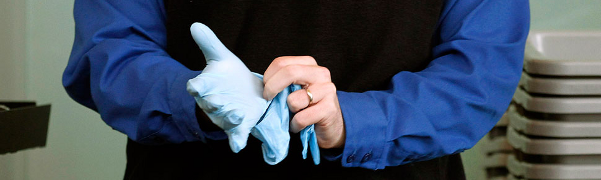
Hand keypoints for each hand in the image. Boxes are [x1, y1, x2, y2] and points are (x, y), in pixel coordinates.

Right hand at [186, 23, 267, 151]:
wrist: (245, 92)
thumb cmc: (229, 75)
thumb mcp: (221, 57)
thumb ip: (208, 43)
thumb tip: (195, 24)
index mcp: (206, 87)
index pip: (196, 86)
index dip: (195, 87)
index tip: (194, 86)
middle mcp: (213, 103)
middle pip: (210, 104)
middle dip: (213, 104)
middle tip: (217, 101)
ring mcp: (225, 116)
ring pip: (225, 119)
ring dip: (230, 118)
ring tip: (238, 115)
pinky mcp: (239, 126)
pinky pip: (236, 136)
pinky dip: (237, 142)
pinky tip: (238, 146)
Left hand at [263, 56, 345, 148]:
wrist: (331, 127)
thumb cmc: (307, 107)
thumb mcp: (294, 89)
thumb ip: (282, 83)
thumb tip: (260, 85)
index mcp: (309, 64)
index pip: (282, 63)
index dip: (268, 77)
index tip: (265, 90)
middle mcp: (320, 73)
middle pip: (289, 72)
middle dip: (272, 88)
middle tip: (268, 100)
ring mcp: (327, 90)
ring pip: (294, 100)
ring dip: (288, 112)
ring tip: (293, 115)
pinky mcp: (329, 109)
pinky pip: (301, 118)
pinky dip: (295, 125)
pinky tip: (299, 125)